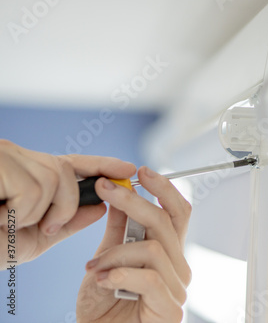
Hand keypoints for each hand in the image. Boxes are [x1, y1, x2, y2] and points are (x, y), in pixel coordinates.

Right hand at [0, 139, 135, 269]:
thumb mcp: (32, 237)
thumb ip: (66, 223)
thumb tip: (100, 208)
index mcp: (32, 175)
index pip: (75, 163)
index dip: (103, 164)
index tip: (129, 168)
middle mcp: (19, 158)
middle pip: (66, 171)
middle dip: (65, 204)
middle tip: (42, 225)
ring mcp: (6, 156)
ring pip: (52, 178)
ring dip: (36, 212)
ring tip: (6, 221)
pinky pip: (31, 187)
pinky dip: (20, 212)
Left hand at [77, 166, 191, 322]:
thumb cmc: (104, 306)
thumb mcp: (106, 260)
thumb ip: (116, 231)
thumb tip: (117, 195)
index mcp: (168, 253)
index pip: (178, 213)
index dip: (164, 189)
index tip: (141, 172)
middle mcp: (178, 268)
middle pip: (166, 222)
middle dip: (133, 201)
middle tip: (105, 190)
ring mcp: (177, 289)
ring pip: (154, 249)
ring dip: (115, 253)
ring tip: (92, 268)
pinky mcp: (169, 309)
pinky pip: (149, 277)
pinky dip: (120, 273)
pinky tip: (102, 280)